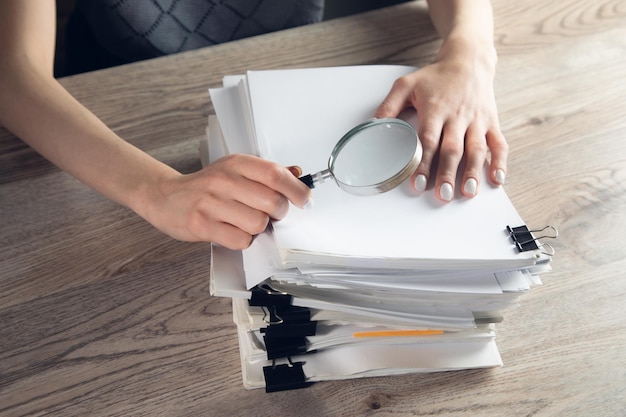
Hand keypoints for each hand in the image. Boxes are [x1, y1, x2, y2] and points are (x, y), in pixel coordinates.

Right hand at [143, 154, 311, 248]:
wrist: (165, 196)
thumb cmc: (206, 186)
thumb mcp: (234, 170)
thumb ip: (265, 173)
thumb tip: (297, 175)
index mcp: (236, 163)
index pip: (275, 174)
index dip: (296, 190)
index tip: (305, 200)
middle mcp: (224, 180)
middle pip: (272, 202)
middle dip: (278, 213)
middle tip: (269, 214)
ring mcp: (211, 203)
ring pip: (258, 223)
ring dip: (258, 228)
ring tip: (245, 222)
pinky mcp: (202, 225)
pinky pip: (240, 239)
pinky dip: (242, 239)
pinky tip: (232, 231)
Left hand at [375, 37, 507, 201]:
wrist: (469, 60)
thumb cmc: (435, 77)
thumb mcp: (406, 85)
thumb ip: (388, 107)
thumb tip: (373, 126)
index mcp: (435, 109)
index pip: (428, 140)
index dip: (423, 163)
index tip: (418, 183)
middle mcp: (457, 116)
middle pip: (452, 149)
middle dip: (447, 173)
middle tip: (443, 195)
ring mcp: (476, 120)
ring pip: (476, 149)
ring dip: (472, 172)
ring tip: (468, 192)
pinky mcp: (491, 122)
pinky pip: (499, 143)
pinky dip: (499, 162)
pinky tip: (497, 179)